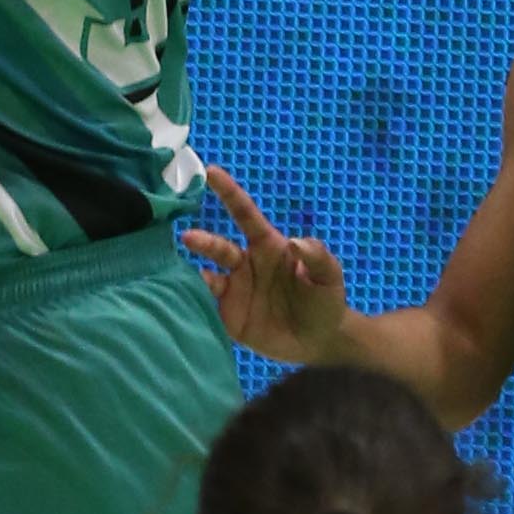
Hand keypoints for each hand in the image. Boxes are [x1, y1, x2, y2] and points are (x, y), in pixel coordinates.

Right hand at [181, 166, 350, 361]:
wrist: (319, 341)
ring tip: (184, 274)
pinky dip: (195, 300)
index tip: (211, 172)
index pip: (245, 214)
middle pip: (220, 248)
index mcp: (267, 246)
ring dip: (195, 273)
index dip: (229, 193)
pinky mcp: (229, 316)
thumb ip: (317, 256)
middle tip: (188, 237)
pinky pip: (209, 306)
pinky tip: (186, 299)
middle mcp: (245, 264)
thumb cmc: (324, 299)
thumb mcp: (329, 275)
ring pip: (209, 276)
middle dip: (204, 241)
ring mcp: (235, 290)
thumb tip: (294, 242)